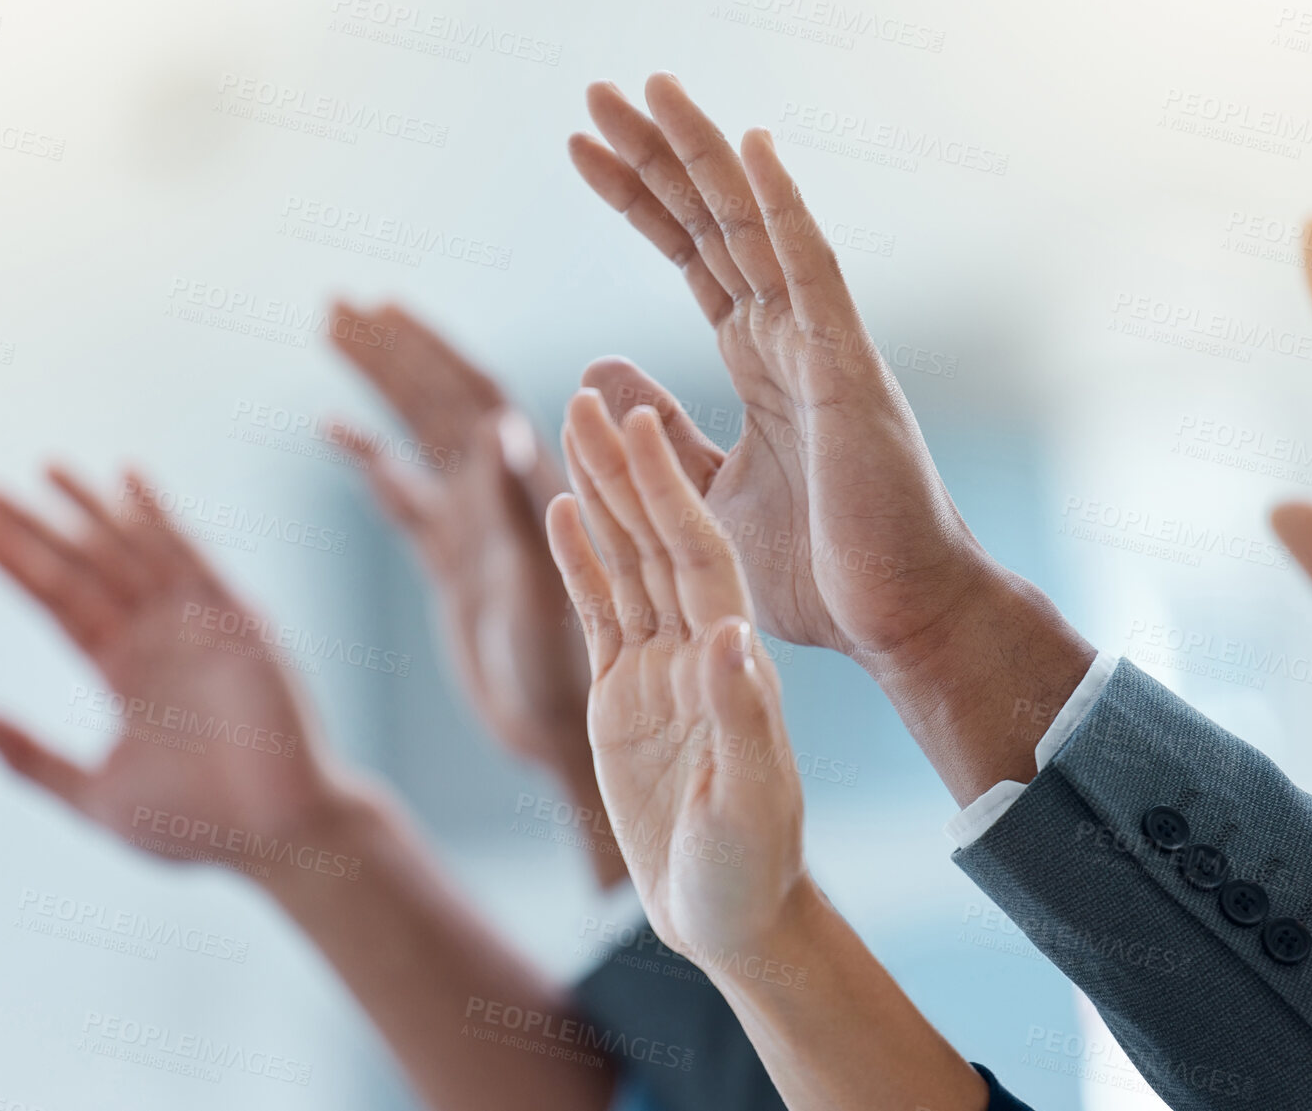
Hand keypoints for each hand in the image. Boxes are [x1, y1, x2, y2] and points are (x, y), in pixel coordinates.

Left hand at [0, 469, 342, 870]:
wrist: (276, 831)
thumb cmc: (198, 825)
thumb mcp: (93, 794)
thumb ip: (30, 756)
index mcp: (129, 675)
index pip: (64, 606)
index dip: (21, 568)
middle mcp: (160, 639)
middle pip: (89, 569)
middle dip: (41, 529)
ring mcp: (198, 624)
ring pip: (132, 553)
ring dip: (91, 509)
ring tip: (46, 468)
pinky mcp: (235, 618)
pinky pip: (190, 557)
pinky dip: (160, 517)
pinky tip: (129, 478)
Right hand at [328, 300, 588, 772]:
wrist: (556, 737)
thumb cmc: (568, 678)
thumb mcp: (544, 595)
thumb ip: (521, 515)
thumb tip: (503, 423)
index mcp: (529, 497)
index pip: (479, 401)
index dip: (434, 353)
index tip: (387, 308)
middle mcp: (502, 499)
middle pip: (445, 402)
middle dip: (399, 352)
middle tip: (341, 301)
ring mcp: (474, 526)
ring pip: (422, 435)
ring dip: (384, 383)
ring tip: (332, 325)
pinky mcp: (451, 562)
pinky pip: (406, 493)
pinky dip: (372, 458)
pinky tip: (334, 427)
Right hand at [547, 392, 804, 956]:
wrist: (731, 916)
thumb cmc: (751, 868)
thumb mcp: (749, 800)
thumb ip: (739, 716)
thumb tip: (726, 633)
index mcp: (732, 658)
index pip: (697, 553)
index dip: (671, 488)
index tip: (644, 422)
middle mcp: (698, 645)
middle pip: (656, 539)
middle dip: (625, 468)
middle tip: (591, 395)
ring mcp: (658, 666)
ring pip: (624, 562)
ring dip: (599, 494)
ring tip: (571, 425)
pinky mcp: (623, 693)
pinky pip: (600, 611)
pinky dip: (579, 560)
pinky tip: (560, 508)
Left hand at [568, 76, 1092, 801]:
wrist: (896, 621)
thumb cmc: (817, 570)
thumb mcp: (699, 496)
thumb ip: (656, 431)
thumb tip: (598, 371)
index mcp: (760, 360)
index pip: (691, 257)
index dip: (640, 199)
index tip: (582, 148)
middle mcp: (790, 335)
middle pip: (712, 224)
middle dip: (655, 157)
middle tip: (599, 91)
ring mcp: (822, 346)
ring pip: (754, 230)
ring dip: (701, 158)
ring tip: (649, 90)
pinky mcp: (848, 373)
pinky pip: (811, 274)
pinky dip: (782, 209)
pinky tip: (750, 146)